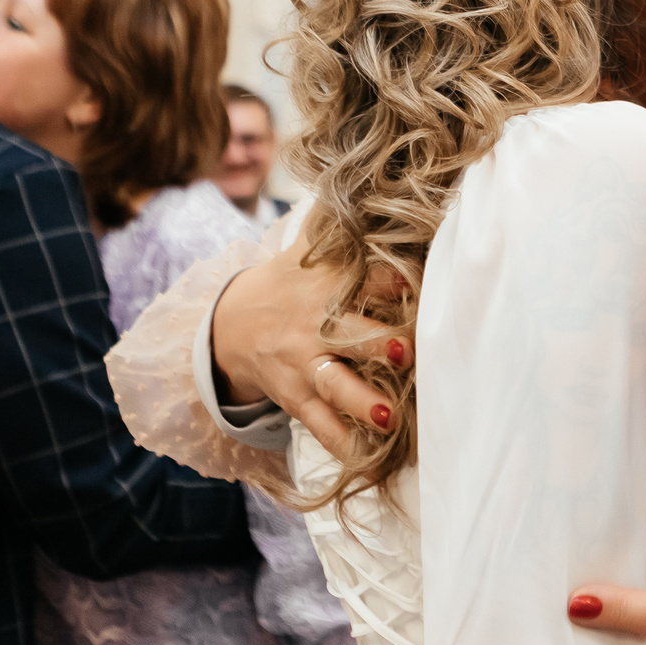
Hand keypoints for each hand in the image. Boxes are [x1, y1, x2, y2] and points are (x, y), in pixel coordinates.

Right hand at [208, 215, 406, 458]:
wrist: (232, 322)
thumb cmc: (294, 281)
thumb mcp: (313, 249)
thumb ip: (350, 227)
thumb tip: (393, 182)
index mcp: (326, 283)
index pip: (361, 277)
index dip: (387, 279)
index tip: (413, 281)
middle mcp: (315, 325)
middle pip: (348, 335)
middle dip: (376, 346)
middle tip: (404, 354)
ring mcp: (303, 364)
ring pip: (333, 385)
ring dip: (360, 401)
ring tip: (387, 417)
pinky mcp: (296, 397)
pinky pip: (319, 426)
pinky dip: (343, 444)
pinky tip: (368, 461)